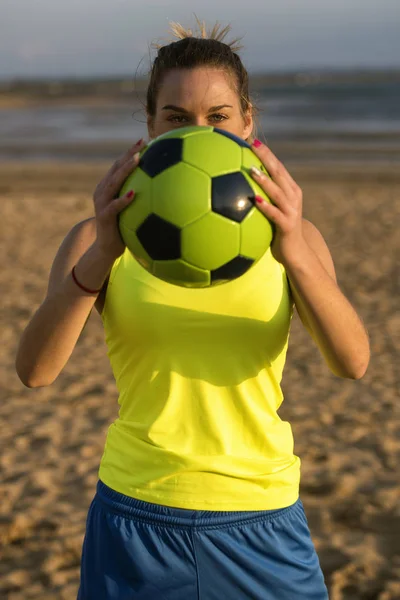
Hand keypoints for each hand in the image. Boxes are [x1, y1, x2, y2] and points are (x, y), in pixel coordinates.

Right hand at [93, 138, 145, 260]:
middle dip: (129, 153)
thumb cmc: (123, 229)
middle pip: (116, 167)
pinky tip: (134, 193)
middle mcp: (103, 191)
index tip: (145, 140)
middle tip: (142, 142)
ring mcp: (102, 203)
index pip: (120, 164)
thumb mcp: (133, 211)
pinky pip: (114, 206)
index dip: (131, 151)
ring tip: (138, 159)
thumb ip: (142, 198)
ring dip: (125, 169)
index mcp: (109, 187)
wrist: (107, 249)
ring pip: (113, 182)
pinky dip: (123, 199)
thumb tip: (166, 191)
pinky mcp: (104, 216)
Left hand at [249, 140, 306, 264]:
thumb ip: (262, 197)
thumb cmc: (279, 231)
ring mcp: (291, 210)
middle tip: (253, 144)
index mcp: (289, 190)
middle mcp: (293, 196)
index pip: (277, 167)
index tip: (252, 141)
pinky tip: (253, 200)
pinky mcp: (288, 225)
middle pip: (279, 172)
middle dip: (266, 157)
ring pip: (277, 191)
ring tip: (250, 170)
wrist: (296, 253)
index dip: (266, 153)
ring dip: (264, 180)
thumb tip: (239, 187)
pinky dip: (265, 206)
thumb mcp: (272, 211)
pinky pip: (275, 214)